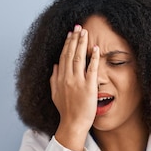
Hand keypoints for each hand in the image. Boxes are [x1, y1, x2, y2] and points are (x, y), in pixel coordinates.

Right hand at [50, 25, 99, 150]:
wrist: (73, 124)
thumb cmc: (66, 111)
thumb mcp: (55, 94)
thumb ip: (54, 79)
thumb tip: (55, 66)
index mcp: (60, 78)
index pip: (63, 56)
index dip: (67, 44)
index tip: (70, 34)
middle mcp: (68, 78)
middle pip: (71, 54)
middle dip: (74, 39)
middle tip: (79, 27)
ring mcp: (78, 82)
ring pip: (79, 58)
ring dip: (82, 43)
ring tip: (85, 32)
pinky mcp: (88, 88)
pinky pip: (91, 70)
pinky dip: (93, 58)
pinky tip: (95, 49)